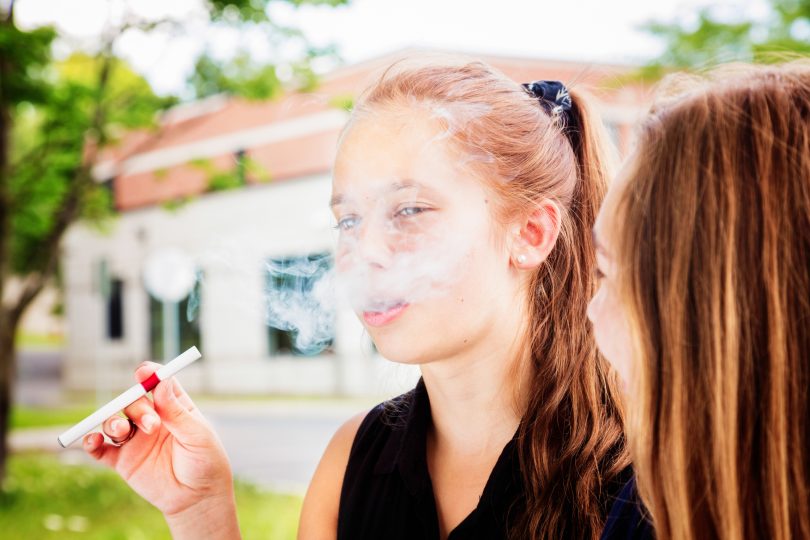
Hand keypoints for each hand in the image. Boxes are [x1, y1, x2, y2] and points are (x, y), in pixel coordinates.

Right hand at [83, 362, 234, 519]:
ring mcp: (136, 439)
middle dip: (137, 408)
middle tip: (151, 425)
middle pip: (133, 401)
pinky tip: (92, 441)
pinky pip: (100, 448)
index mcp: (174, 407)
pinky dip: (91, 442)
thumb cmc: (205, 462)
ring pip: (114, 421)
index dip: (149, 374)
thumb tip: (162, 383)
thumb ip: (177, 412)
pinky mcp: (122, 460)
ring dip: (113, 422)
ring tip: (123, 433)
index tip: (143, 372)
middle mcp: (152, 419)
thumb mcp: (197, 436)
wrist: (197, 498)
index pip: (158, 383)